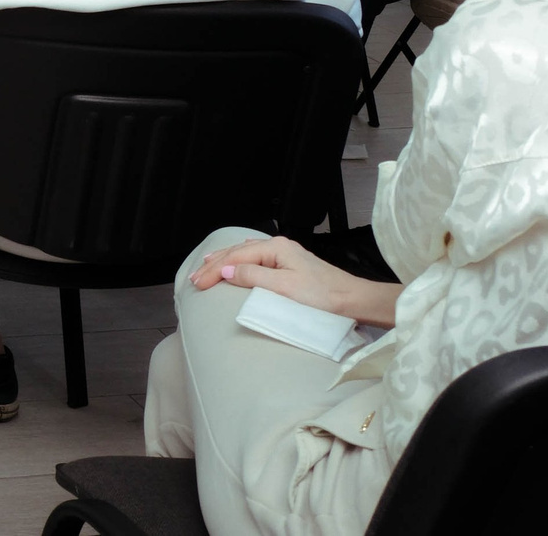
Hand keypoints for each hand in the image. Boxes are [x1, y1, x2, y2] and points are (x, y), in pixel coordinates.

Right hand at [191, 235, 398, 327]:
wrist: (353, 301)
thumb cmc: (323, 296)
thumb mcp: (284, 288)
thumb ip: (252, 277)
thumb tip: (224, 271)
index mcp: (275, 247)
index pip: (235, 257)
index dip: (213, 271)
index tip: (197, 284)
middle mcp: (279, 246)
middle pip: (238, 252)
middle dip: (213, 264)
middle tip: (194, 278)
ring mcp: (285, 255)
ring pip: (246, 254)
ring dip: (224, 261)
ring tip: (207, 265)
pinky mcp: (291, 265)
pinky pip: (256, 259)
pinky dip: (240, 262)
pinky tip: (236, 261)